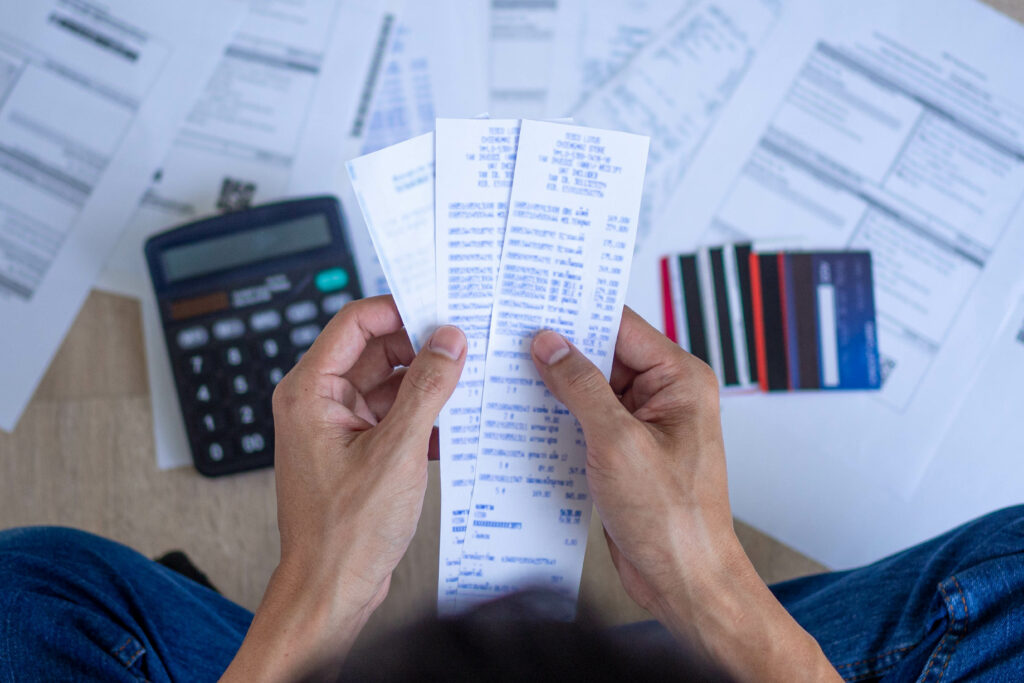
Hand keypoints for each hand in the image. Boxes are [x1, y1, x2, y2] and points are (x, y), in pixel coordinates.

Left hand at [223, 296, 465, 682]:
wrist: (331, 590)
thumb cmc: (345, 533)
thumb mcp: (396, 451)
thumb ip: (426, 389)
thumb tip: (450, 341)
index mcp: (310, 391)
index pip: (355, 323)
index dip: (399, 310)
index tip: (442, 308)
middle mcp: (319, 402)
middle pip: (376, 350)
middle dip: (421, 348)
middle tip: (467, 346)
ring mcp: (338, 426)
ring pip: (390, 382)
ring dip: (427, 385)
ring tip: (469, 384)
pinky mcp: (358, 449)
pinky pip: (394, 414)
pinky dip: (422, 415)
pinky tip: (454, 425)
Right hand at [530, 308, 838, 681]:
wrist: (683, 578)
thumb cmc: (673, 519)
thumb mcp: (618, 443)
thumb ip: (581, 387)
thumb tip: (549, 345)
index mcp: (679, 380)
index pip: (621, 326)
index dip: (576, 314)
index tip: (534, 305)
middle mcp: (665, 395)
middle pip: (603, 354)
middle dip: (559, 351)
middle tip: (510, 340)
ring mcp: (644, 423)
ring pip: (591, 388)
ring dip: (555, 388)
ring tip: (509, 376)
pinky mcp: (625, 449)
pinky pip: (588, 419)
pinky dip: (560, 418)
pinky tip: (526, 417)